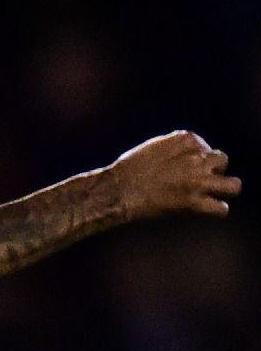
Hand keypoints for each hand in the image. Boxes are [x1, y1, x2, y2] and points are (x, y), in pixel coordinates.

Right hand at [110, 131, 239, 219]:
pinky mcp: (194, 202)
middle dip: (213, 170)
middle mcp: (197, 158)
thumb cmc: (128, 169)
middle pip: (222, 161)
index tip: (182, 168)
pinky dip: (215, 210)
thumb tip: (190, 158)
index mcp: (187, 139)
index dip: (197, 159)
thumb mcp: (154, 146)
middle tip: (199, 180)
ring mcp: (198, 181)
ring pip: (233, 186)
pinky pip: (221, 209)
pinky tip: (205, 209)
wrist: (116, 190)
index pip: (205, 147)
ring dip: (226, 189)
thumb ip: (177, 149)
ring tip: (216, 194)